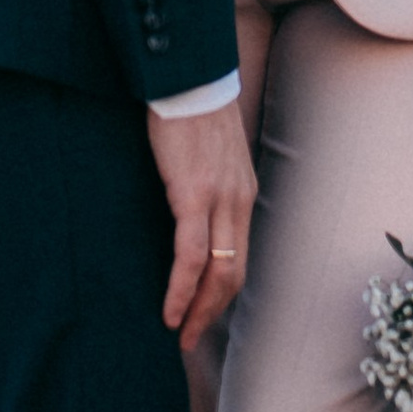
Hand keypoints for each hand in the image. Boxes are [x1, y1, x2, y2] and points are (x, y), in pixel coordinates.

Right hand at [148, 101, 254, 353]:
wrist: (187, 74)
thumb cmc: (191, 110)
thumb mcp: (212, 152)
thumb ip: (209, 183)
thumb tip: (191, 209)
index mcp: (243, 190)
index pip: (240, 255)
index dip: (223, 291)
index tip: (204, 313)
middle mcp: (238, 199)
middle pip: (234, 273)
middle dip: (213, 311)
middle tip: (190, 337)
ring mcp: (219, 198)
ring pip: (217, 272)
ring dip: (198, 310)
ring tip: (179, 333)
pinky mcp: (192, 194)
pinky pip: (190, 256)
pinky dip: (181, 289)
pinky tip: (169, 309)